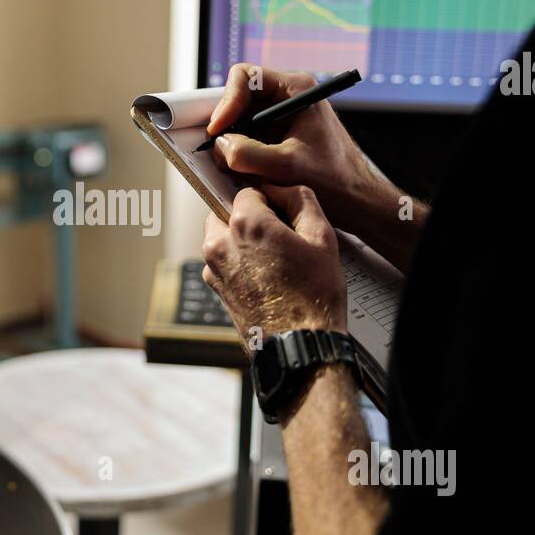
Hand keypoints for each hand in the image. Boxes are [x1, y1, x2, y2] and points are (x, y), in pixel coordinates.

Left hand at [202, 185, 347, 343]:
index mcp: (245, 225)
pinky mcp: (215, 288)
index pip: (247, 191)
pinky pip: (223, 261)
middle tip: (279, 237)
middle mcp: (220, 244)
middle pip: (228, 212)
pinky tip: (265, 277)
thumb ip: (301, 200)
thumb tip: (284, 189)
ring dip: (242, 240)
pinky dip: (238, 262)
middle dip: (249, 218)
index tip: (283, 214)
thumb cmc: (313, 297)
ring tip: (274, 260)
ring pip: (222, 237)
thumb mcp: (322, 238)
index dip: (269, 199)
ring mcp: (213, 268)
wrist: (299, 345)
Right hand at [208, 64, 404, 242]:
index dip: (226, 102)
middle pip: (239, 100)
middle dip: (227, 126)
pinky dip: (240, 154)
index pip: (245, 77)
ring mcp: (281, 117)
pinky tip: (244, 173)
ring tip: (234, 167)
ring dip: (232, 143)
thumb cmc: (335, 180)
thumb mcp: (285, 167)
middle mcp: (287, 97)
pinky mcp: (277, 137)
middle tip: (220, 152)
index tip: (218, 130)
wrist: (356, 201)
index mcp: (296, 89)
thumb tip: (219, 145)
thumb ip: (247, 153)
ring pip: (240, 121)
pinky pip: (247, 138)